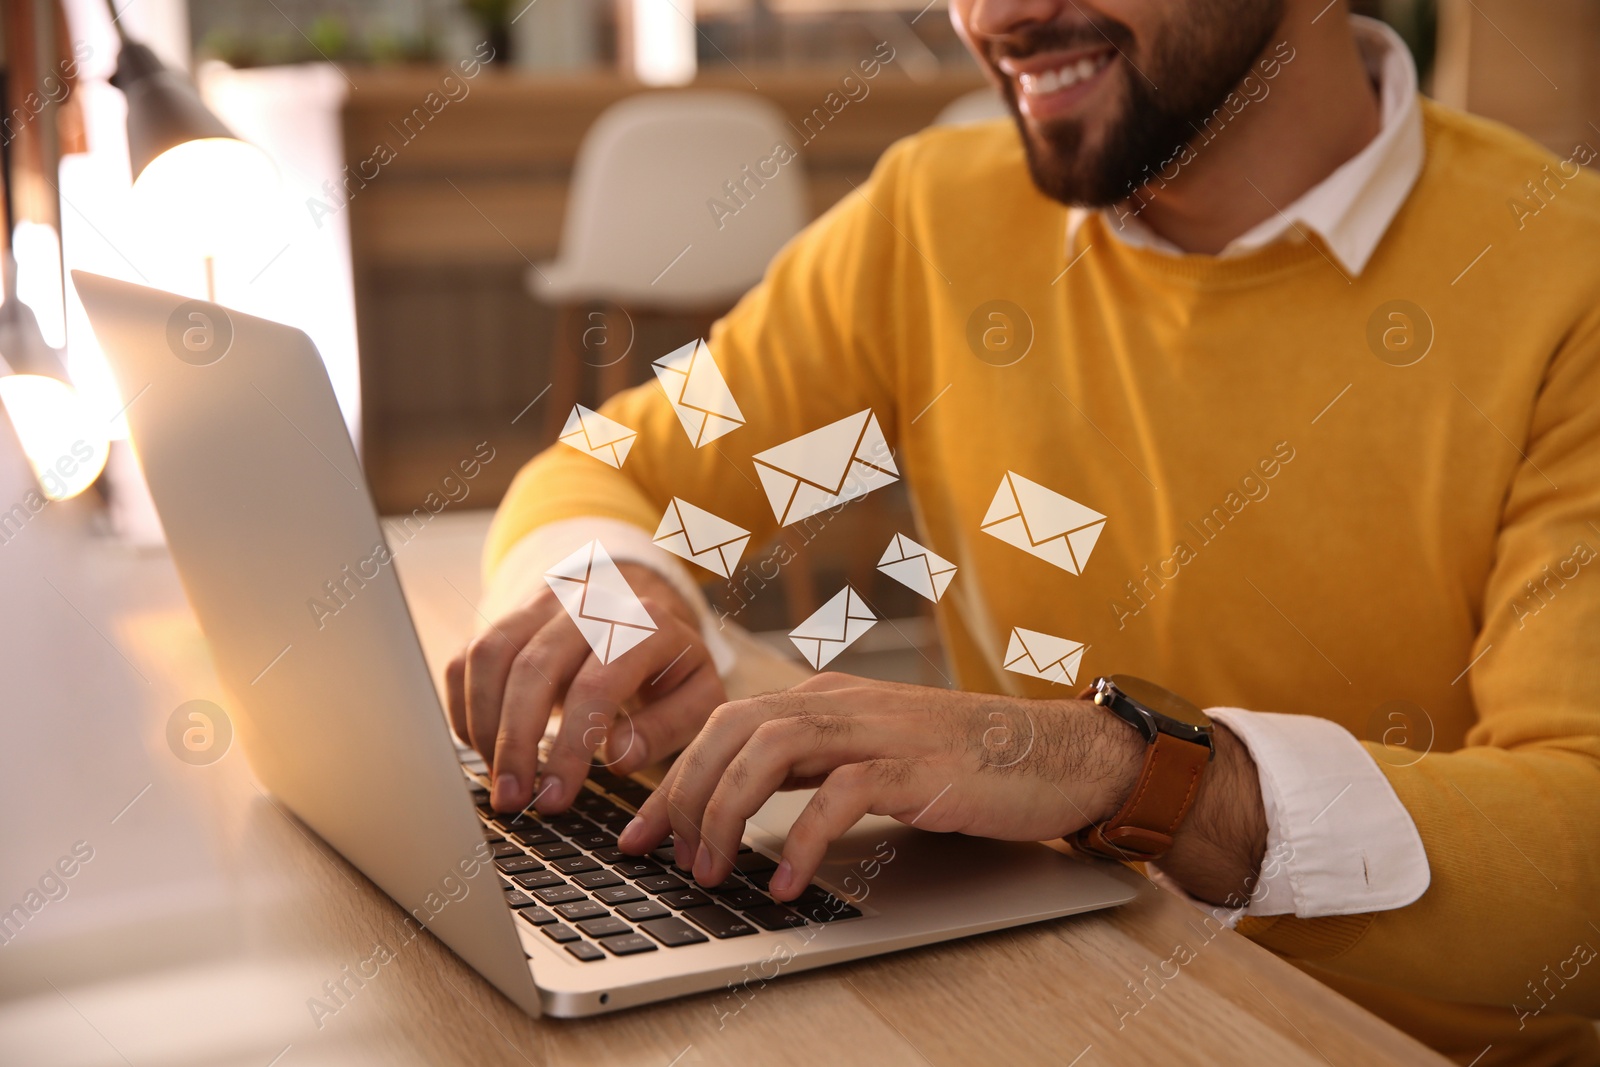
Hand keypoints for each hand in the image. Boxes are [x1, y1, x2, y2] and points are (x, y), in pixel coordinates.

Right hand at [446, 562, 725, 814]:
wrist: (643, 602)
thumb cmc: (670, 664)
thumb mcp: (697, 694)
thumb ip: (669, 726)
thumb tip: (619, 756)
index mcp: (644, 622)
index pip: (596, 685)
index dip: (571, 748)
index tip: (556, 800)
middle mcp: (588, 602)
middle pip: (532, 667)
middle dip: (514, 743)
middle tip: (512, 800)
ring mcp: (542, 603)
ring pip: (490, 655)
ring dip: (484, 725)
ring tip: (499, 779)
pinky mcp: (509, 614)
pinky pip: (469, 656)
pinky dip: (466, 706)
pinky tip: (483, 746)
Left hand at [616, 673, 1146, 900]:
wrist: (1056, 753)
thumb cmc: (963, 761)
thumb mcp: (870, 755)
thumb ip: (810, 768)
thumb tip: (740, 803)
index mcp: (824, 701)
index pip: (724, 725)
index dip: (672, 777)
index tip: (638, 831)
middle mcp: (842, 705)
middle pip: (733, 729)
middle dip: (682, 793)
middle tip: (661, 855)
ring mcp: (880, 730)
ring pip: (771, 750)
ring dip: (727, 812)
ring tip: (712, 871)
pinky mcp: (918, 766)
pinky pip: (842, 794)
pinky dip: (802, 839)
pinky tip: (786, 883)